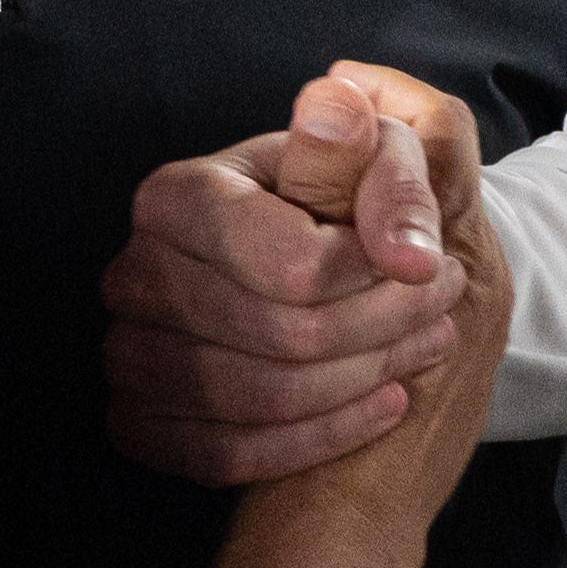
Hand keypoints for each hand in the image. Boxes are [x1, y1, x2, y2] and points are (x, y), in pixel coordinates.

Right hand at [102, 62, 503, 491]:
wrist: (294, 273)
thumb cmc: (334, 207)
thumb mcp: (370, 162)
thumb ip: (373, 153)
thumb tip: (346, 111)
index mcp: (175, 197)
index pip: (294, 264)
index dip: (376, 275)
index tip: (433, 264)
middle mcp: (132, 275)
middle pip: (285, 335)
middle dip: (384, 328)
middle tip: (441, 309)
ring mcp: (125, 355)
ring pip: (264, 399)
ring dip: (365, 381)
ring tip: (422, 346)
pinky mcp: (138, 422)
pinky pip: (229, 456)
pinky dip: (321, 439)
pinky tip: (382, 403)